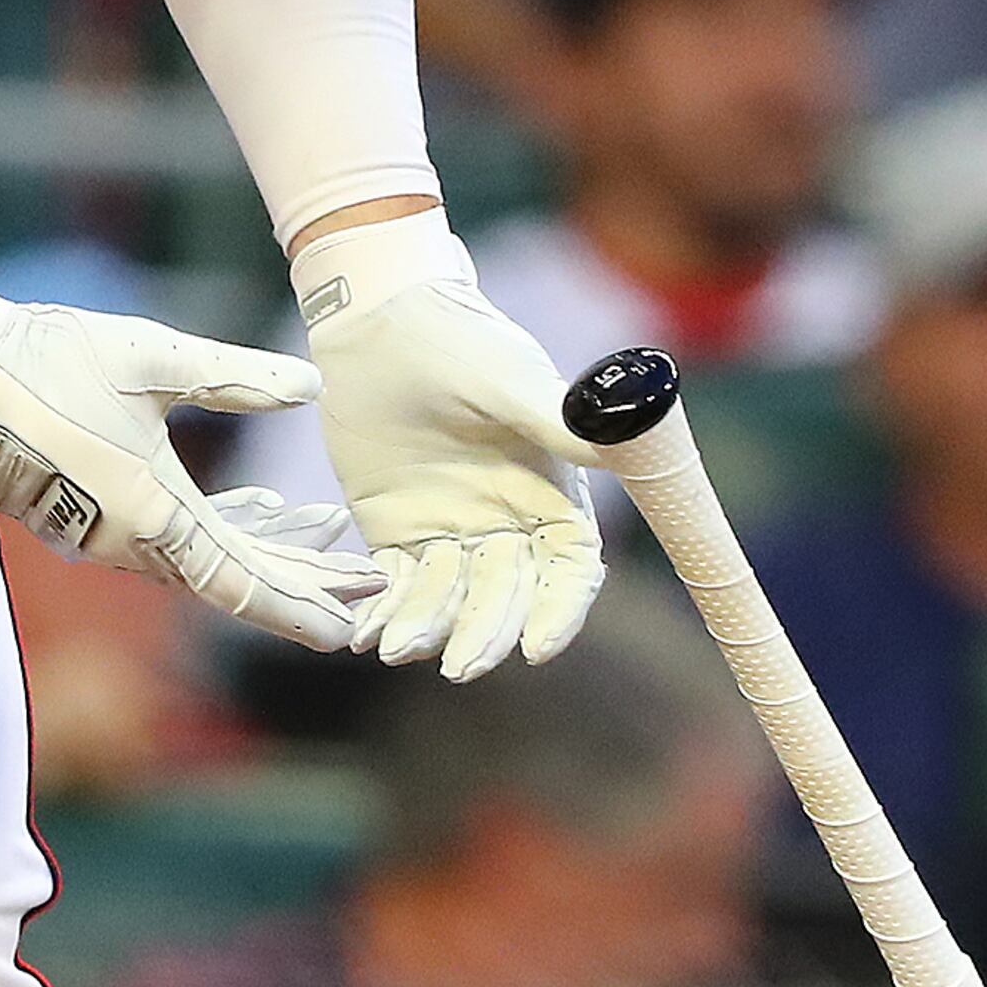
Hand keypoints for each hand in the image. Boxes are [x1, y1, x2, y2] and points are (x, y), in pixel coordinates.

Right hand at [0, 276, 381, 651]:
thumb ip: (236, 377)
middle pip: (231, 580)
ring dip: (266, 555)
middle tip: (369, 585)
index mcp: (151, 514)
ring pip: (204, 559)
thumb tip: (312, 386)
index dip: (301, 606)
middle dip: (302, 584)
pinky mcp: (86, 511)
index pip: (240, 583)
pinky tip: (261, 512)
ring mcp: (102, 532)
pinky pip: (172, 538)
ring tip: (329, 542)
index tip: (350, 629)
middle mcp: (127, 541)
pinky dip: (222, 532)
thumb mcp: (154, 359)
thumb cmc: (49, 358)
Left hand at [296, 212, 601, 680]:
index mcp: (552, 493)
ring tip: (396, 649)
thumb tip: (624, 431)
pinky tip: (363, 633)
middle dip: (487, 632)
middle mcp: (509, 524)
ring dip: (429, 628)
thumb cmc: (459, 339)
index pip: (569, 569)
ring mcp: (453, 533)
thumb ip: (557, 417)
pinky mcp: (398, 533)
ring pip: (451, 600)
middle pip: (508, 597)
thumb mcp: (509, 379)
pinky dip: (384, 611)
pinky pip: (397, 586)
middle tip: (460, 666)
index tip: (538, 648)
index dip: (559, 611)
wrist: (382, 320)